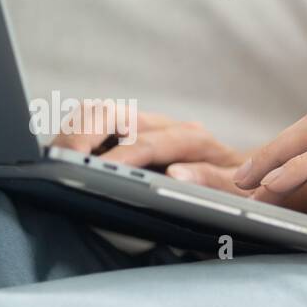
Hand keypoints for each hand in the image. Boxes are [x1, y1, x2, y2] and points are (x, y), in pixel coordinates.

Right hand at [52, 102, 245, 180]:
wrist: (250, 177)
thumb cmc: (243, 189)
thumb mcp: (240, 191)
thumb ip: (212, 182)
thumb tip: (176, 176)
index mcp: (194, 139)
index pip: (153, 142)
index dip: (125, 155)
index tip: (100, 170)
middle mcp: (168, 126)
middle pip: (118, 115)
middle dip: (87, 135)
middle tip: (64, 159)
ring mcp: (148, 127)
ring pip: (102, 114)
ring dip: (77, 131)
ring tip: (56, 155)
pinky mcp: (133, 135)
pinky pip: (98, 124)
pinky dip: (77, 134)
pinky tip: (64, 154)